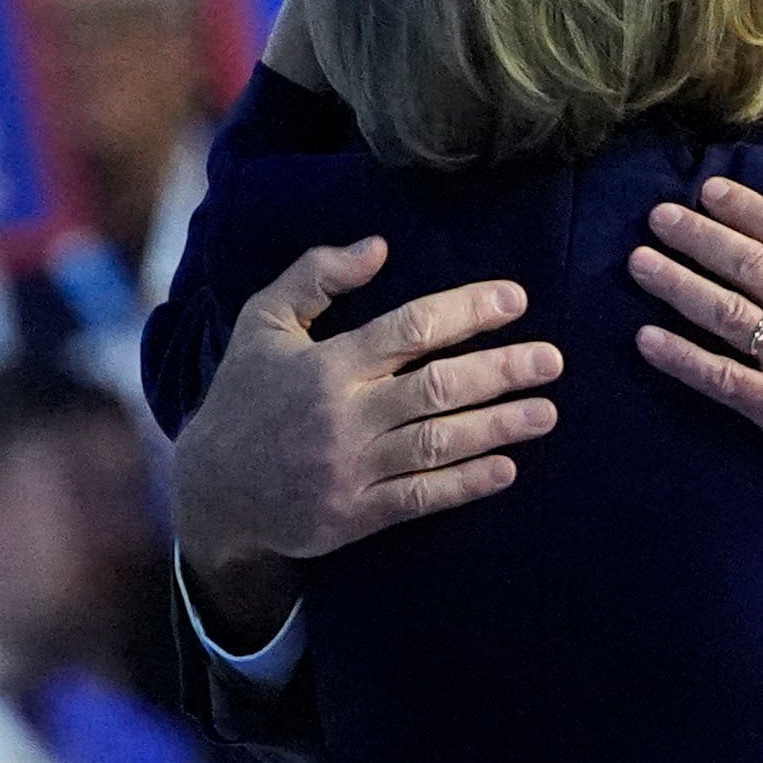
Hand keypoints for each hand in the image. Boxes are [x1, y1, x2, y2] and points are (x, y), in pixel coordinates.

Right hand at [171, 240, 559, 645]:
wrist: (211, 490)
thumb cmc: (244, 395)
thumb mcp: (262, 322)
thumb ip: (314, 276)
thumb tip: (378, 246)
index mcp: (325, 364)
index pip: (409, 329)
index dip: (466, 312)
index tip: (515, 300)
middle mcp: (343, 416)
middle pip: (436, 387)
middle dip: (500, 371)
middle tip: (552, 360)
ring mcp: (350, 469)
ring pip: (437, 443)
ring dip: (497, 427)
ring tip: (546, 412)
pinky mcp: (353, 516)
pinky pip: (420, 499)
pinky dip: (465, 484)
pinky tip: (506, 469)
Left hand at [630, 164, 762, 540]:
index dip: (747, 208)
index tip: (708, 190)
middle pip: (754, 267)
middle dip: (700, 237)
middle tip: (658, 216)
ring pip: (731, 317)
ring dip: (679, 286)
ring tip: (640, 263)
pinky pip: (725, 381)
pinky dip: (683, 359)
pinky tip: (647, 339)